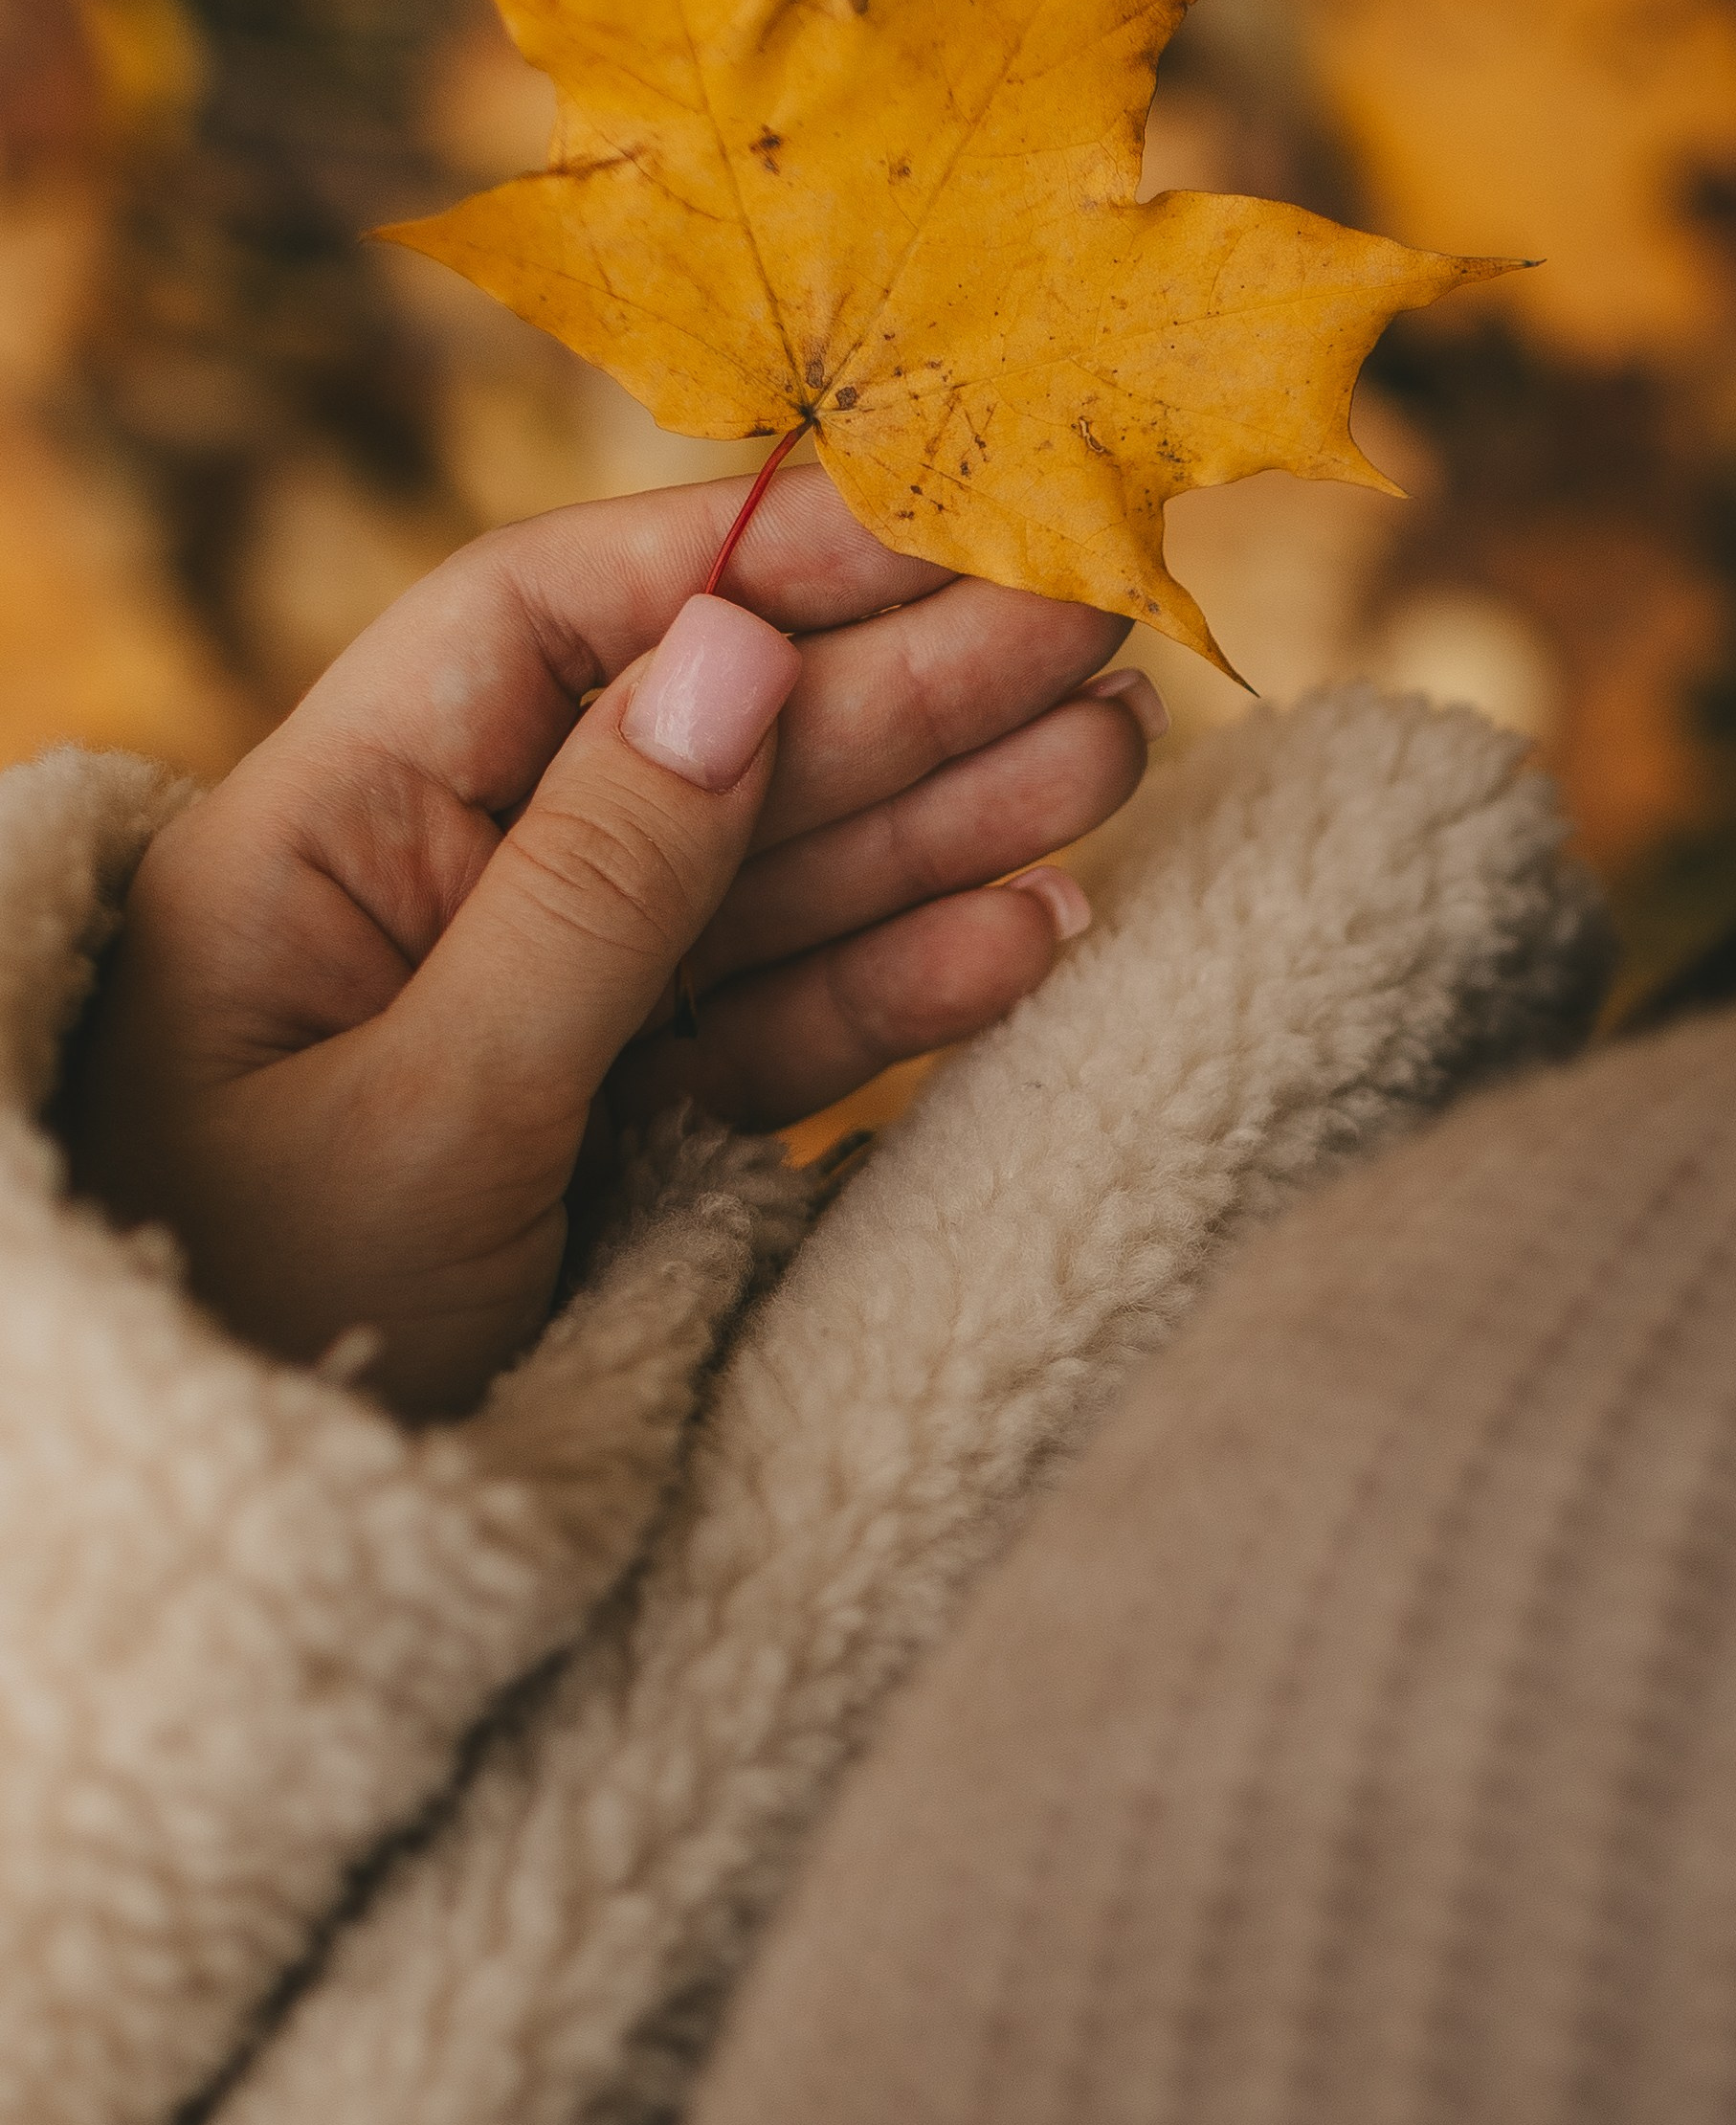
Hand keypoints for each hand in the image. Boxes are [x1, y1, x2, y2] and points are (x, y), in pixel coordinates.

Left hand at [66, 467, 1161, 1418]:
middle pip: (690, 746)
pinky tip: (1035, 929)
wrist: (232, 1600)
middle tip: (1092, 626)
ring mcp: (534, 1016)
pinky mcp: (609, 1130)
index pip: (542, 626)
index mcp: (320, 842)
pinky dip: (901, 988)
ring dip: (939, 821)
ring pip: (762, 887)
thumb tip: (735, 654)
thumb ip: (594, 886)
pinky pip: (771, 1029)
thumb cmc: (257, 1331)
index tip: (931, 524)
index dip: (742, 558)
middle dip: (896, 690)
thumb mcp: (424, 1108)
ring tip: (1114, 755)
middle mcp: (433, 899)